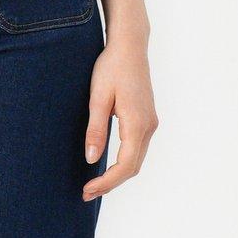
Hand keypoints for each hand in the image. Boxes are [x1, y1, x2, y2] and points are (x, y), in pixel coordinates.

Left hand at [83, 34, 158, 201]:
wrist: (130, 45)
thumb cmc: (111, 67)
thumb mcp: (98, 97)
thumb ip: (95, 129)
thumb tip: (91, 159)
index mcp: (137, 124)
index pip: (125, 167)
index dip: (106, 182)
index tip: (87, 190)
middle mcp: (148, 127)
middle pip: (133, 168)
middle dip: (111, 183)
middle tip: (86, 192)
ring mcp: (150, 122)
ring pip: (137, 159)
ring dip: (118, 174)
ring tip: (94, 182)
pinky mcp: (147, 118)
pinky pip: (138, 148)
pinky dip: (124, 161)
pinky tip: (108, 163)